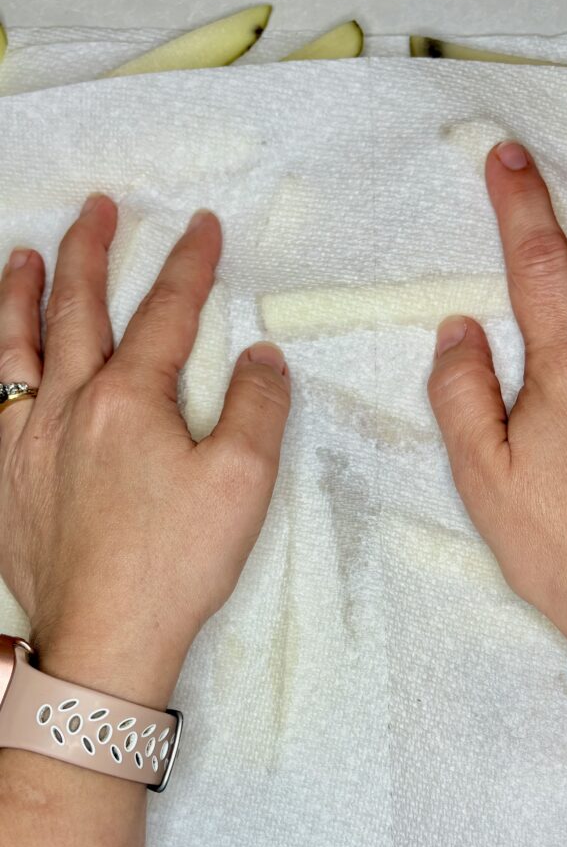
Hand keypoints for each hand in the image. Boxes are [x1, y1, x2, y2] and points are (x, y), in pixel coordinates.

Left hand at [0, 197, 289, 705]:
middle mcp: (69, 407)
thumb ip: (256, 407)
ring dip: (19, 293)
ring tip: (21, 254)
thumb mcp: (243, 482)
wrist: (106, 637)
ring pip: (16, 347)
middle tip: (97, 208)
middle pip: (76, 310)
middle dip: (89, 251)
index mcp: (129, 401)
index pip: (164, 313)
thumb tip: (260, 357)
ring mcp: (27, 444)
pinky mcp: (5, 482)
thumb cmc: (176, 562)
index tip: (201, 226)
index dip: (187, 264)